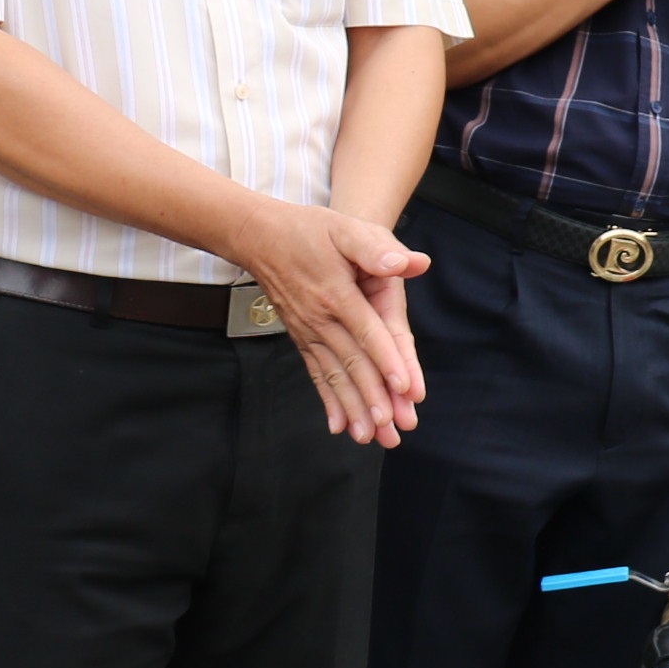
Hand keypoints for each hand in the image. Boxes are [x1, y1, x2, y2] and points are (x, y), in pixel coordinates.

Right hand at [224, 197, 433, 443]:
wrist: (259, 236)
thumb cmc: (311, 230)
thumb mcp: (346, 228)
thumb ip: (376, 247)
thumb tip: (409, 262)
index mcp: (338, 295)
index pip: (369, 333)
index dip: (388, 360)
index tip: (406, 389)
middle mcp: (322, 320)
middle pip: (353, 364)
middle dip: (375, 399)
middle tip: (394, 430)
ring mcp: (310, 332)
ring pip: (335, 376)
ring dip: (354, 408)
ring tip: (371, 438)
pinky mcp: (303, 339)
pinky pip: (317, 375)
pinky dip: (329, 401)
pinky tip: (339, 427)